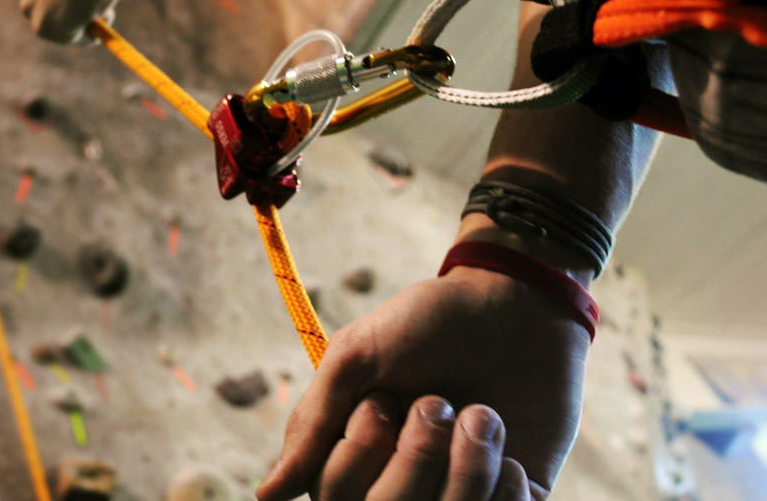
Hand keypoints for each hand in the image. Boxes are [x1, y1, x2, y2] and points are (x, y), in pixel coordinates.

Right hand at [257, 266, 590, 499]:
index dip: (361, 451)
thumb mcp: (357, 356)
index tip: (384, 398)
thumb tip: (267, 496)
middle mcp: (402, 482)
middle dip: (417, 454)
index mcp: (356, 454)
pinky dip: (508, 487)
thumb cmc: (427, 321)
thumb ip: (312, 426)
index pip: (336, 497)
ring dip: (469, 464)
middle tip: (439, 400)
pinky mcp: (514, 497)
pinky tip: (510, 449)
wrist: (517, 301)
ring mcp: (457, 493)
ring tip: (483, 415)